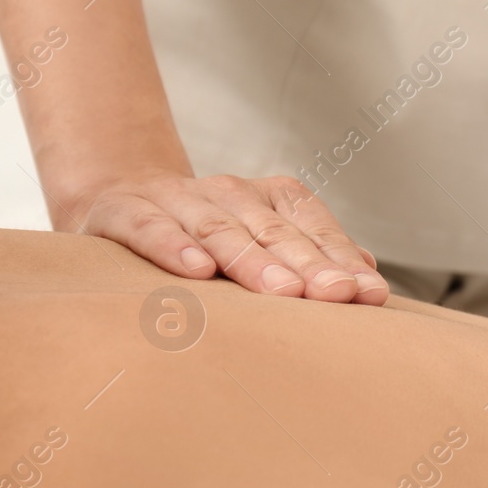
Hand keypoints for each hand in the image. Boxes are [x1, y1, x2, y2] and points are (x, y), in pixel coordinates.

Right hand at [66, 170, 388, 302]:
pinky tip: (199, 270)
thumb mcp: (260, 239)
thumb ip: (312, 254)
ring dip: (253, 261)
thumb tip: (369, 274)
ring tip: (282, 291)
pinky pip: (151, 227)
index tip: (370, 293)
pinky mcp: (125, 210)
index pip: (314, 229)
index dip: (342, 260)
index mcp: (271, 198)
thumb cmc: (207, 236)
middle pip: (274, 232)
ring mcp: (178, 198)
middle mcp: (231, 192)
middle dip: (309, 265)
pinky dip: (175, 247)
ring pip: (221, 229)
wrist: (118, 198)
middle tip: (337, 295)